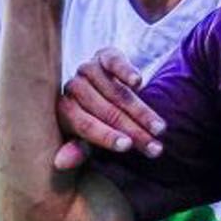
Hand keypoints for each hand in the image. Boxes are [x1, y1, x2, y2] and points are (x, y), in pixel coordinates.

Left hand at [54, 48, 166, 167]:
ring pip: (117, 92)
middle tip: (154, 147)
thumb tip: (60, 164)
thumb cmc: (94, 122)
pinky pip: (114, 62)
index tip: (127, 146)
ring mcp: (88, 70)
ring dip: (141, 111)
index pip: (84, 124)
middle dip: (133, 131)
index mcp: (65, 110)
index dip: (106, 135)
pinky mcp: (104, 56)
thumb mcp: (85, 140)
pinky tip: (138, 82)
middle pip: (106, 111)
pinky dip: (126, 71)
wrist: (102, 91)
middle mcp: (74, 88)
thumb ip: (77, 150)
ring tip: (159, 128)